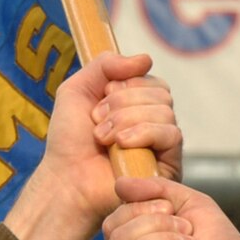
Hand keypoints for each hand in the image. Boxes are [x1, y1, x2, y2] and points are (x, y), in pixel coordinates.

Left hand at [7, 53, 177, 239]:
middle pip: (160, 92)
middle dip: (123, 104)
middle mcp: (154, 121)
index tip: (98, 103)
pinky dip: (144, 133)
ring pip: (165, 111)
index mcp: (137, 103)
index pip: (150, 78)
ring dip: (127, 120)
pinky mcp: (169, 164)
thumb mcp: (76, 90)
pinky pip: (172, 134)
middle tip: (97, 123)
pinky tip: (120, 145)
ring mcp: (163, 144)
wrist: (67, 180)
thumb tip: (146, 58)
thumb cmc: (69, 141)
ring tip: (103, 138)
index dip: (123, 85)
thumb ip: (105, 64)